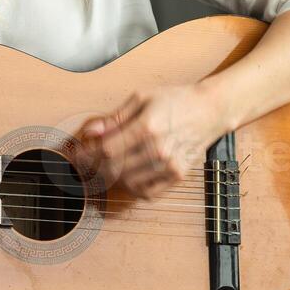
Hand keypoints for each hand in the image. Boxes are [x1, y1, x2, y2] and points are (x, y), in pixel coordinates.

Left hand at [73, 84, 229, 198]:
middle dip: (95, 167)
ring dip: (111, 177)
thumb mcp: (143, 98)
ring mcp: (169, 165)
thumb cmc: (176, 100)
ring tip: (107, 166)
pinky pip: (146, 192)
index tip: (79, 152)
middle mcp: (158, 149)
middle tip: (87, 162)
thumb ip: (115, 117)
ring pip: (127, 182)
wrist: (210, 111)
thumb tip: (91, 131)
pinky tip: (127, 175)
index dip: (89, 154)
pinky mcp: (177, 176)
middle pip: (115, 168)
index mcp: (148, 126)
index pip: (108, 149)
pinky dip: (131, 187)